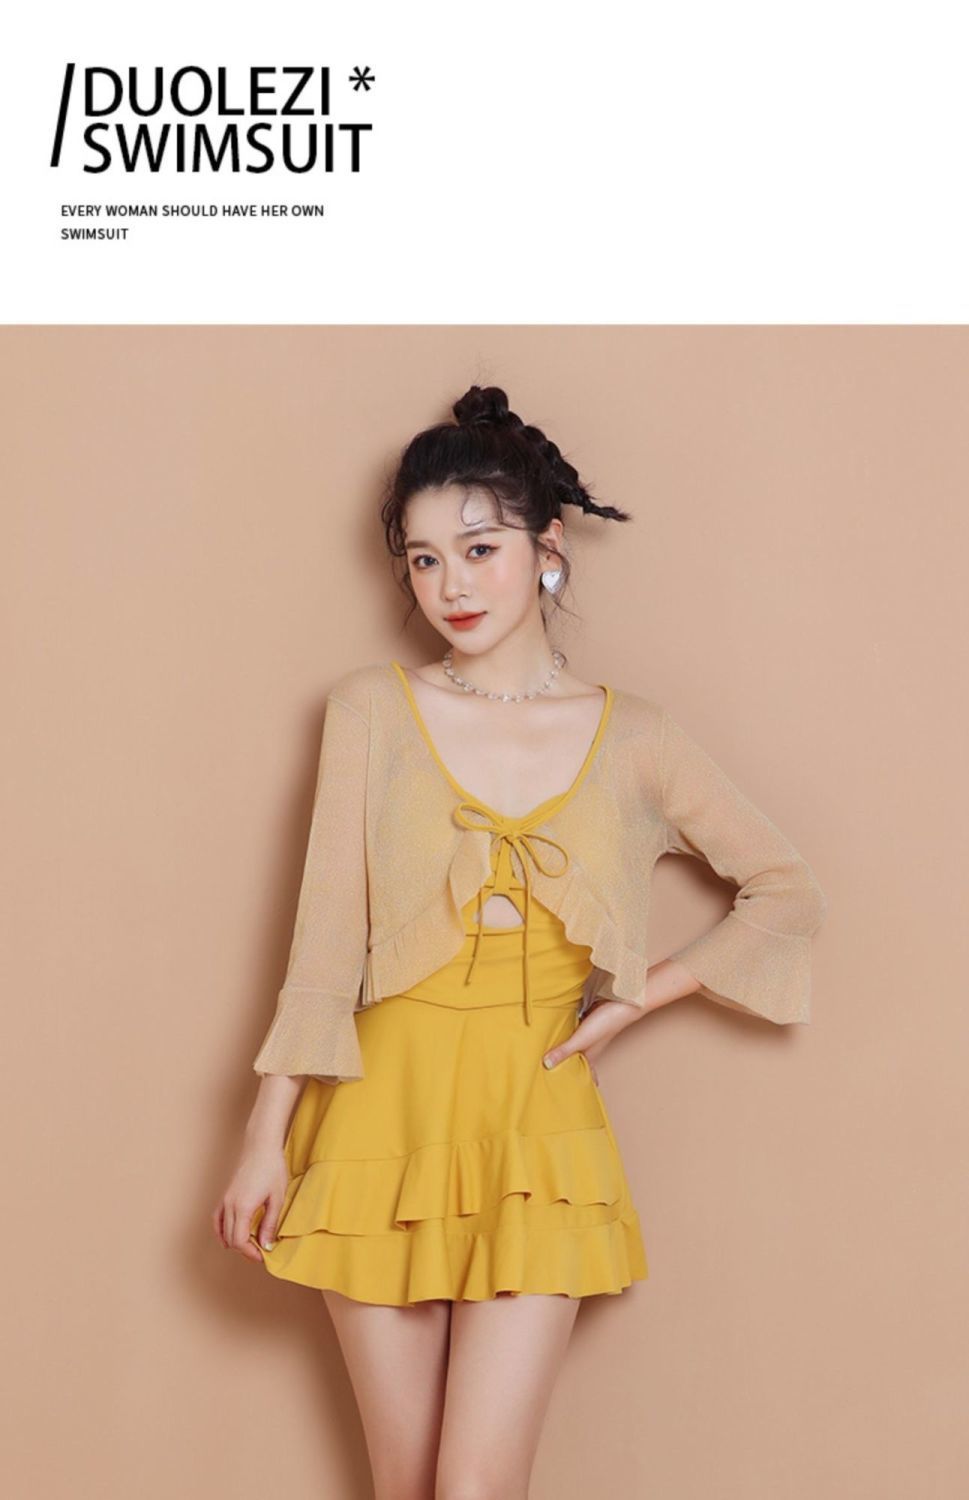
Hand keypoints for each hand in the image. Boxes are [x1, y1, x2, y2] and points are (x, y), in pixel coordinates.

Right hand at [212, 1139, 288, 1263]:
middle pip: (231, 1239)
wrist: (261, 1147)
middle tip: (261, 1252)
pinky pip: (217, 1218)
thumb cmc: (272, 1168)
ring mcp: (225, 1200)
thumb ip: (270, 1223)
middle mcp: (230, 1205)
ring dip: (234, 1242)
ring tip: (250, 1245)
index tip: (263, 1256)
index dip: (250, 1253)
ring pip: (222, 1231)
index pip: (239, 1241)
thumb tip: (266, 1245)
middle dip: (245, 1249)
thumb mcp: (277, 1198)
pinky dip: (220, 1231)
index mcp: (243, 1207)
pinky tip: (227, 1237)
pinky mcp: (226, 1195)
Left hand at [541, 997, 641, 1084]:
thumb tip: (546, 1064)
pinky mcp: (588, 1019)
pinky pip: (576, 1028)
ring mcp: (589, 1033)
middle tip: (556, 1072)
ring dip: (567, 1046)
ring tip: (554, 1049)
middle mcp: (590, 1046)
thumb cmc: (606, 1023)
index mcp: (590, 1055)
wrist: (621, 1001)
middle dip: (570, 1064)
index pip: (587, 1073)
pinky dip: (569, 1030)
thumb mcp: (581, 1040)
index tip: (572, 1090)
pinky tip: (561, 1026)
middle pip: (578, 1058)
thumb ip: (564, 1051)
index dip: (581, 1081)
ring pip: (576, 1043)